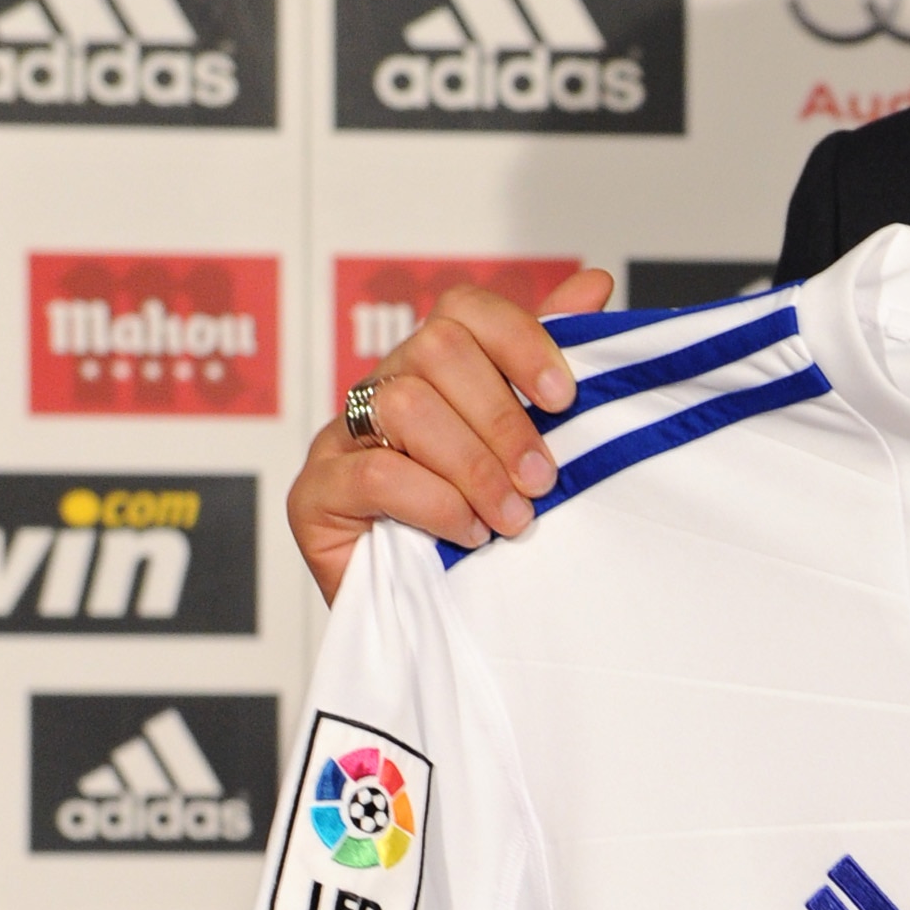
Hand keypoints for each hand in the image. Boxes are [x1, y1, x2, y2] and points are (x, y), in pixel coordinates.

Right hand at [289, 272, 607, 605]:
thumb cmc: (485, 532)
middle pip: (435, 349)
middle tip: (542, 478)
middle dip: (503, 418)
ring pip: (404, 405)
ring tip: (511, 518)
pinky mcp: (313, 495)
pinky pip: (375, 474)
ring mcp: (339, 439)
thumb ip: (550, 366)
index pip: (465, 310)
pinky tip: (467, 534)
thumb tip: (595, 284)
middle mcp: (381, 390)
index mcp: (433, 371)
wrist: (438, 624)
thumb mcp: (530, 448)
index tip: (566, 397)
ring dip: (474, 466)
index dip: (520, 341)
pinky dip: (435, 503)